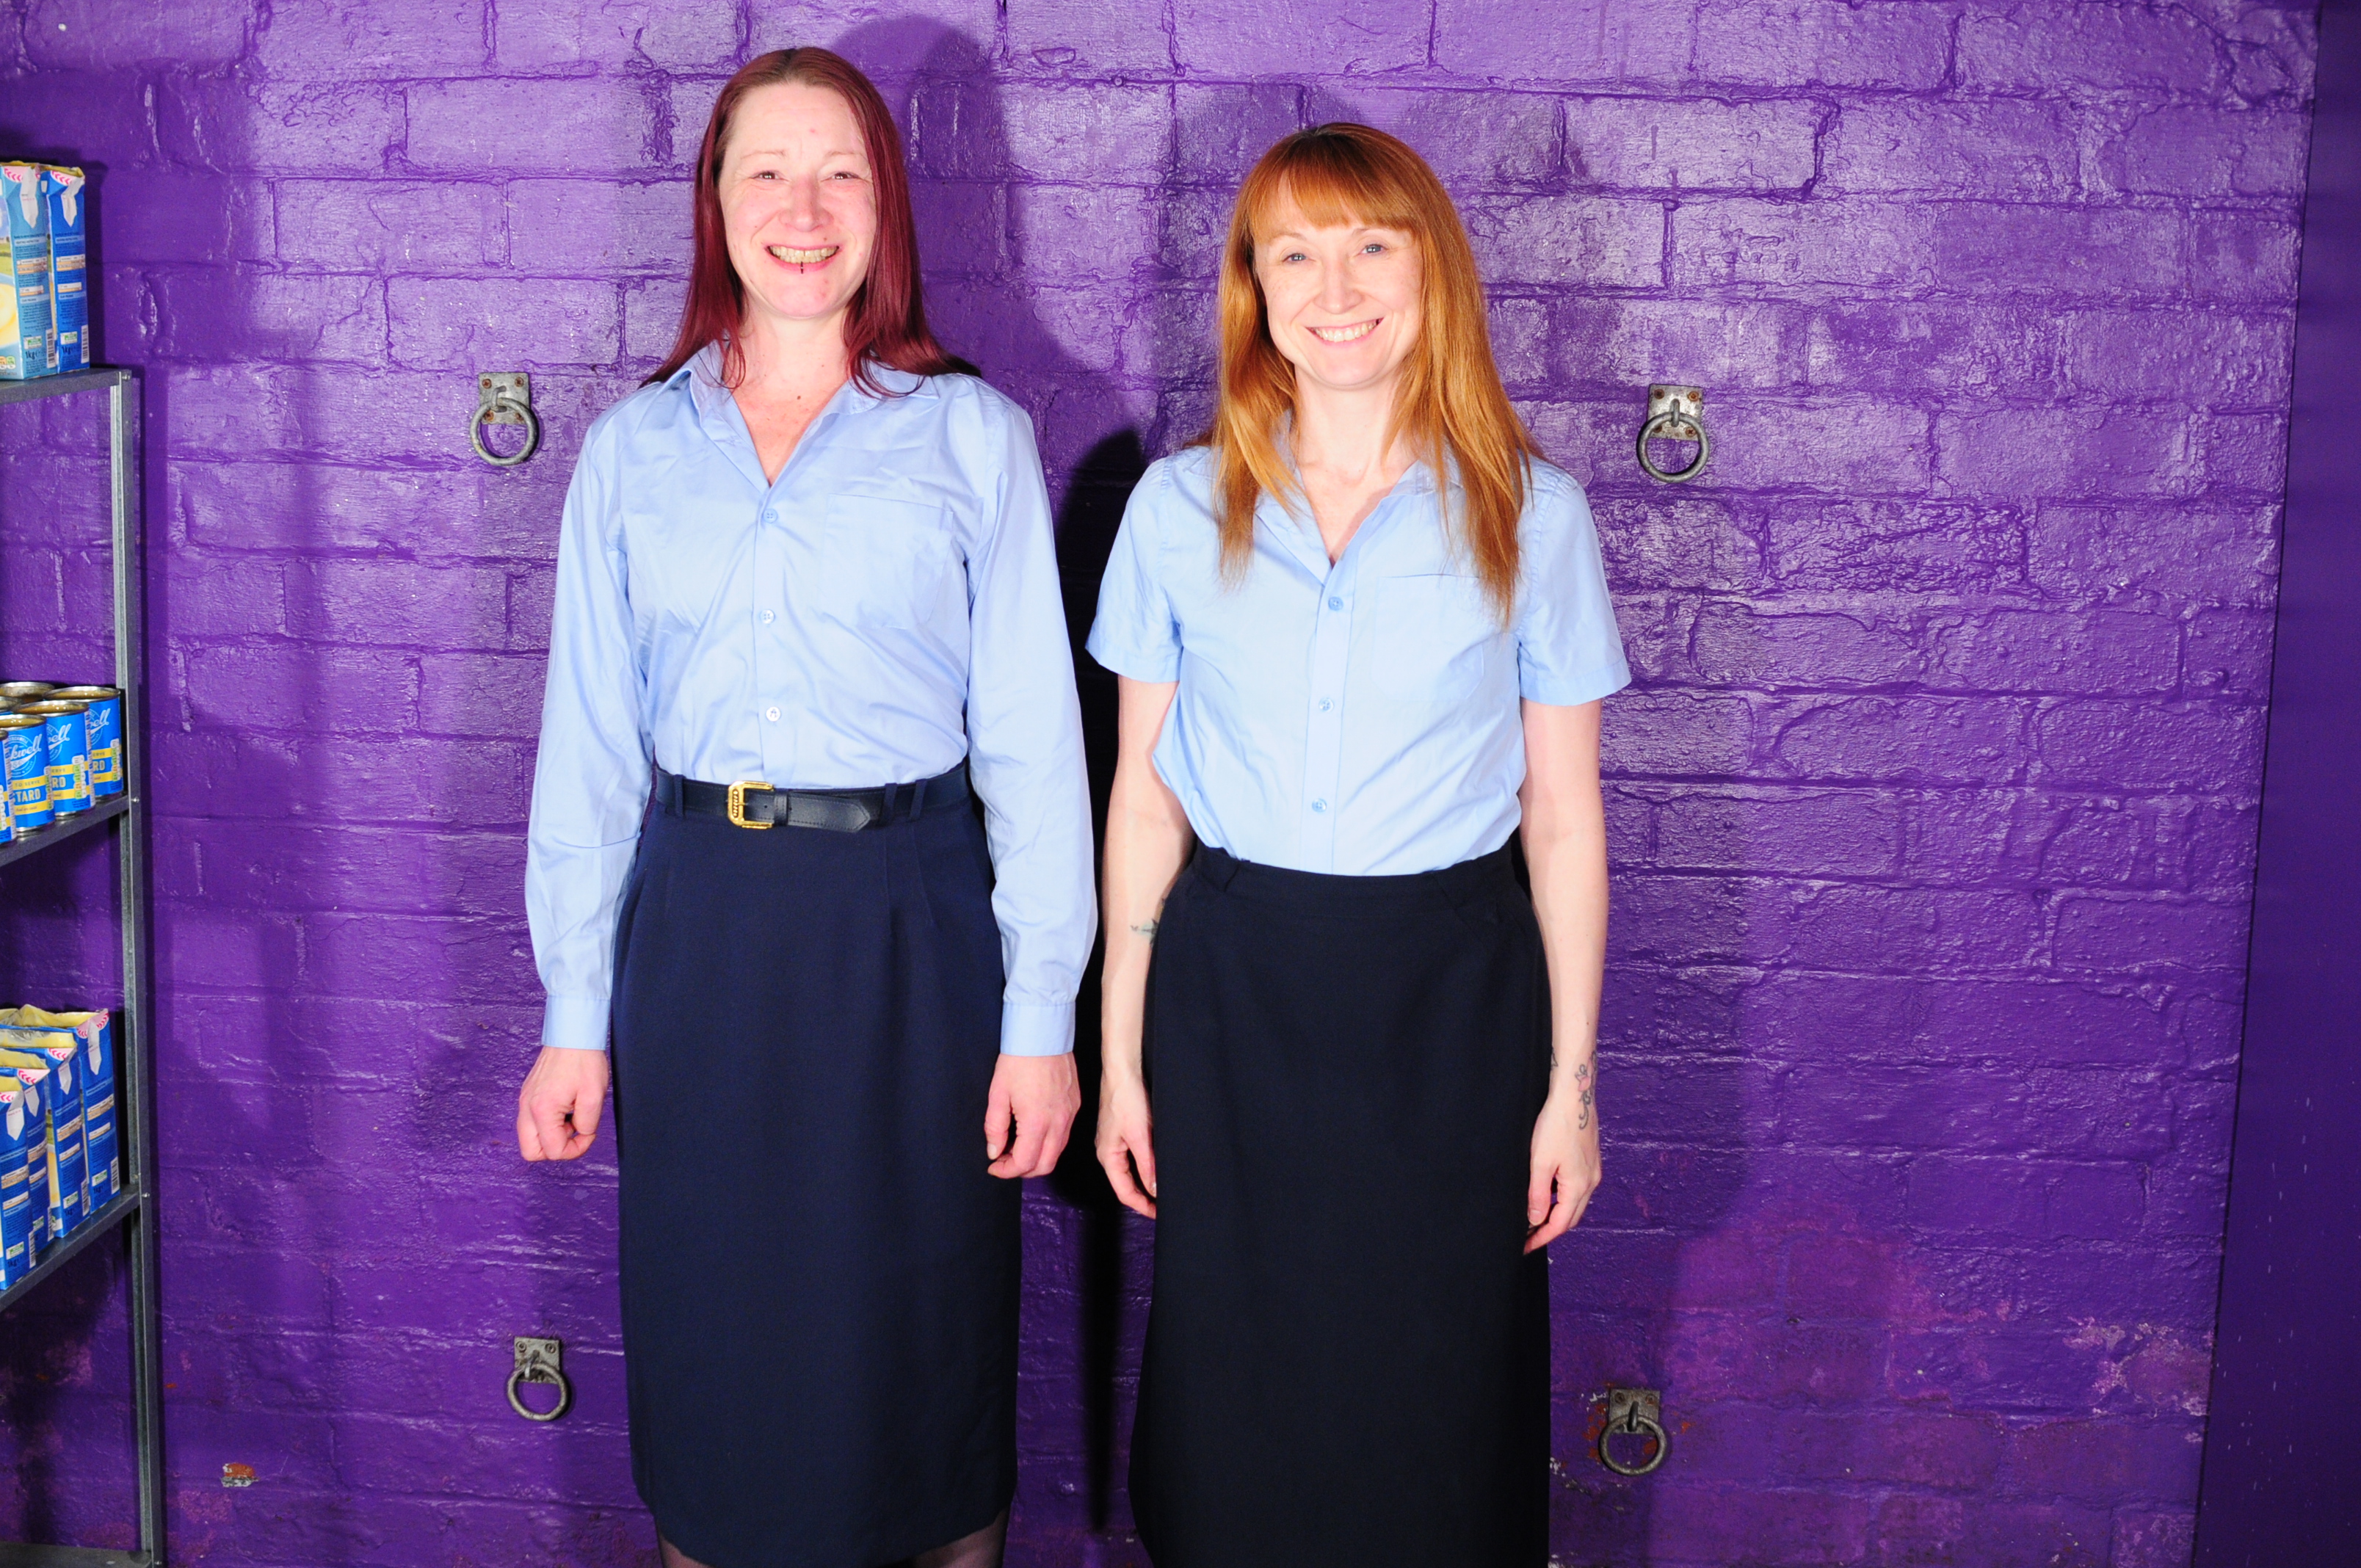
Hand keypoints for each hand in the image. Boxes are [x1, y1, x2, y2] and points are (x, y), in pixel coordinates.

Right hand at [517, 1045, 609, 1161]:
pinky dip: (547, 1124)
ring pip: (529, 1138)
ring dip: (551, 1136)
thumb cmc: (583, 1060)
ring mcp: (524, 1101)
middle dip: (556, 1149)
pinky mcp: (527, 1095)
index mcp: (542, 1110)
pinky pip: (531, 1122)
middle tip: (575, 1132)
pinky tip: (564, 1109)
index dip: (575, 1149)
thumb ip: (587, 1123)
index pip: (553, 1151)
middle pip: (531, 1152)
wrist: (572, 1034)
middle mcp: (527, 1107)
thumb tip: (581, 1133)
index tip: (588, 1133)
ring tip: (571, 1117)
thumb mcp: (594, 1096)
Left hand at [985, 1052, 1080, 1178]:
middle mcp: (1058, 1122)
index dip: (1006, 1171)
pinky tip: (1033, 1131)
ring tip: (1017, 1146)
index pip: (1024, 1163)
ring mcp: (1070, 1114)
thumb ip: (995, 1128)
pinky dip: (1049, 1143)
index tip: (994, 1166)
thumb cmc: (1019, 1060)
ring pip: (1057, 1152)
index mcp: (1037, 1122)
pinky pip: (1064, 1135)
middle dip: (1023, 1170)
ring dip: (1037, 1158)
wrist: (1042, 1034)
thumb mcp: (997, 1094)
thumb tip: (994, 1151)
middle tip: (1005, 1160)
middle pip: (1045, 1165)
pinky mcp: (1075, 1106)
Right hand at [1094, 1069, 1156, 1218]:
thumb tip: (1154, 1190)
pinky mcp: (1124, 1129)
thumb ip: (1147, 1165)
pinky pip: (1134, 1155)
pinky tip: (1159, 1165)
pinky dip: (1147, 1165)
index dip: (1142, 1206)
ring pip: (1131, 1169)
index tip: (1159, 1214)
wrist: (1124, 1068)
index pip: (1125, 1192)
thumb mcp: (1140, 1136)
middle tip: (1164, 1206)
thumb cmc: (1126, 1097)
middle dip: (1144, 1197)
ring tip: (1164, 1189)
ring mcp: (1115, 1140)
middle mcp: (1108, 1150)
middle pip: (1126, 1183)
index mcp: (1107, 1155)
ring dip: (1147, 1181)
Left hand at [1525, 1089, 1600, 1252]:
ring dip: (1556, 1214)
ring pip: (1574, 1203)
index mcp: (1579, 1186)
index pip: (1560, 1224)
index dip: (1541, 1238)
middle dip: (1549, 1230)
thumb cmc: (1556, 1125)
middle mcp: (1591, 1182)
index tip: (1524, 1247)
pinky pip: (1577, 1189)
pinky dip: (1562, 1198)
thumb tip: (1535, 1220)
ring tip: (1533, 1218)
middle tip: (1527, 1237)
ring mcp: (1593, 1171)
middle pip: (1571, 1218)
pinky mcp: (1590, 1160)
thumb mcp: (1540, 1163)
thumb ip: (1537, 1194)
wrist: (1574, 1095)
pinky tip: (1547, 1194)